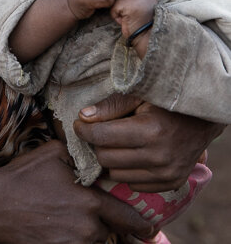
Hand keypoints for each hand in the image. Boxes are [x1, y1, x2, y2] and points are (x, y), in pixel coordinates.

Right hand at [0, 140, 153, 243]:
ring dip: (88, 231)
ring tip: (67, 215)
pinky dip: (73, 237)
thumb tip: (95, 155)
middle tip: (89, 211)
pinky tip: (59, 225)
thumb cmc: (24, 176)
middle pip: (108, 230)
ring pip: (92, 240)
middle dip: (104, 222)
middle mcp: (87, 229)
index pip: (128, 218)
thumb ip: (81, 155)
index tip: (152, 230)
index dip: (143, 226)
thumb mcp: (54, 152)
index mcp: (91, 203)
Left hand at [74, 93, 224, 191]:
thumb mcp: (138, 96)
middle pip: (105, 158)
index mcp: (148, 130)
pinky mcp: (170, 183)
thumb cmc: (165, 102)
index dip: (84, 129)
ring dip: (112, 158)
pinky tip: (134, 155)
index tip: (79, 123)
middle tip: (100, 131)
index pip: (101, 136)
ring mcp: (166, 173)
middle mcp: (158, 156)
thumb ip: (110, 106)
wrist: (202, 120)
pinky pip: (133, 185)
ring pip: (116, 174)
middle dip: (97, 143)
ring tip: (119, 142)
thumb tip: (82, 116)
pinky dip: (128, 171)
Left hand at [110, 0, 155, 56]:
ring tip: (128, 18)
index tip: (131, 10)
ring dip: (118, 11)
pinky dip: (116, 18)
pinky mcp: (126, 4)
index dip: (123, 0)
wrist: (148, 37)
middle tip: (130, 15)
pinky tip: (126, 21)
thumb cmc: (142, 23)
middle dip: (120, 5)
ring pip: (114, 0)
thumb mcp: (140, 4)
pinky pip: (113, 9)